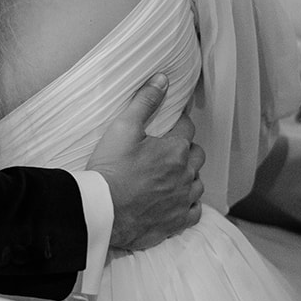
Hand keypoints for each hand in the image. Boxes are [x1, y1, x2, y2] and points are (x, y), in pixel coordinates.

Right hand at [87, 75, 203, 252]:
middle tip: (167, 151)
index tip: (168, 126)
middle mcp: (186, 174)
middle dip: (186, 150)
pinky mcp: (177, 221)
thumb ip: (145, 101)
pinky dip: (189, 204)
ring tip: (172, 175)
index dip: (177, 125)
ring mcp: (183, 199)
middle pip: (197, 155)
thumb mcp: (123, 128)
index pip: (186, 128)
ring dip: (189, 177)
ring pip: (198, 183)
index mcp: (176, 150)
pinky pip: (194, 211)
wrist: (102, 211)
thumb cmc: (110, 169)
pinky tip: (177, 201)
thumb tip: (162, 79)